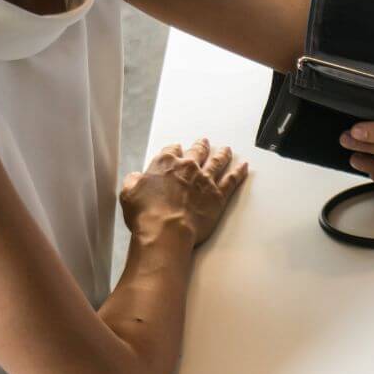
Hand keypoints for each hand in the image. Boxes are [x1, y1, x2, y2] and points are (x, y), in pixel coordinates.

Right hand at [120, 139, 248, 246]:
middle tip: (204, 142)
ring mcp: (205, 181)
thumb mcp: (129, 192)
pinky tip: (243, 167)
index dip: (174, 150)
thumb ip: (134, 181)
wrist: (167, 231)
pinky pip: (232, 180)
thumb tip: (137, 178)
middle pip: (197, 152)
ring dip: (223, 154)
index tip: (177, 149)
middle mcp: (188, 168)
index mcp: (165, 163)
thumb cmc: (146, 214)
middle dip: (201, 146)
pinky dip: (239, 172)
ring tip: (227, 150)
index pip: (171, 150)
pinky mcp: (218, 196)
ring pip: (217, 162)